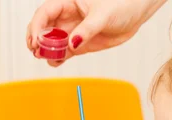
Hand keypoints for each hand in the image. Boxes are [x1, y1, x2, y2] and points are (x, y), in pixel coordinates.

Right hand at [27, 0, 166, 65]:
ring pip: (52, 42)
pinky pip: (64, 52)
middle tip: (37, 51)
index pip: (45, 13)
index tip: (36, 40)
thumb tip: (72, 44)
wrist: (136, 12)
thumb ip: (86, 30)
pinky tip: (55, 62)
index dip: (37, 26)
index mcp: (67, 2)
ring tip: (46, 58)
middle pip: (43, 28)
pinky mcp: (80, 43)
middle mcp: (67, 16)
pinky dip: (58, 58)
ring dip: (46, 51)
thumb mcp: (102, 15)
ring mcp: (73, 31)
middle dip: (37, 40)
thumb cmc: (121, 3)